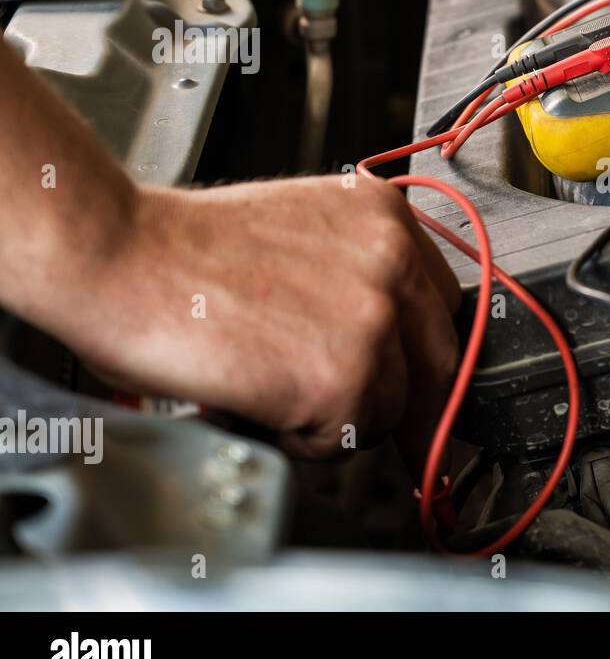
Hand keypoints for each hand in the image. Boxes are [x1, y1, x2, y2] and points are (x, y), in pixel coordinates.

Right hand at [66, 175, 461, 457]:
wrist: (119, 255)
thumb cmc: (183, 251)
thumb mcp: (304, 232)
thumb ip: (357, 273)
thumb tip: (389, 335)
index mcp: (385, 218)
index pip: (440, 306)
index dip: (421, 352)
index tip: (416, 381)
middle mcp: (393, 262)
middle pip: (439, 361)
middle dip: (408, 401)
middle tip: (378, 421)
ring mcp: (374, 320)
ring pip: (391, 408)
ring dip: (337, 417)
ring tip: (274, 388)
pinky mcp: (342, 378)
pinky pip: (344, 440)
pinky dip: (301, 439)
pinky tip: (259, 401)